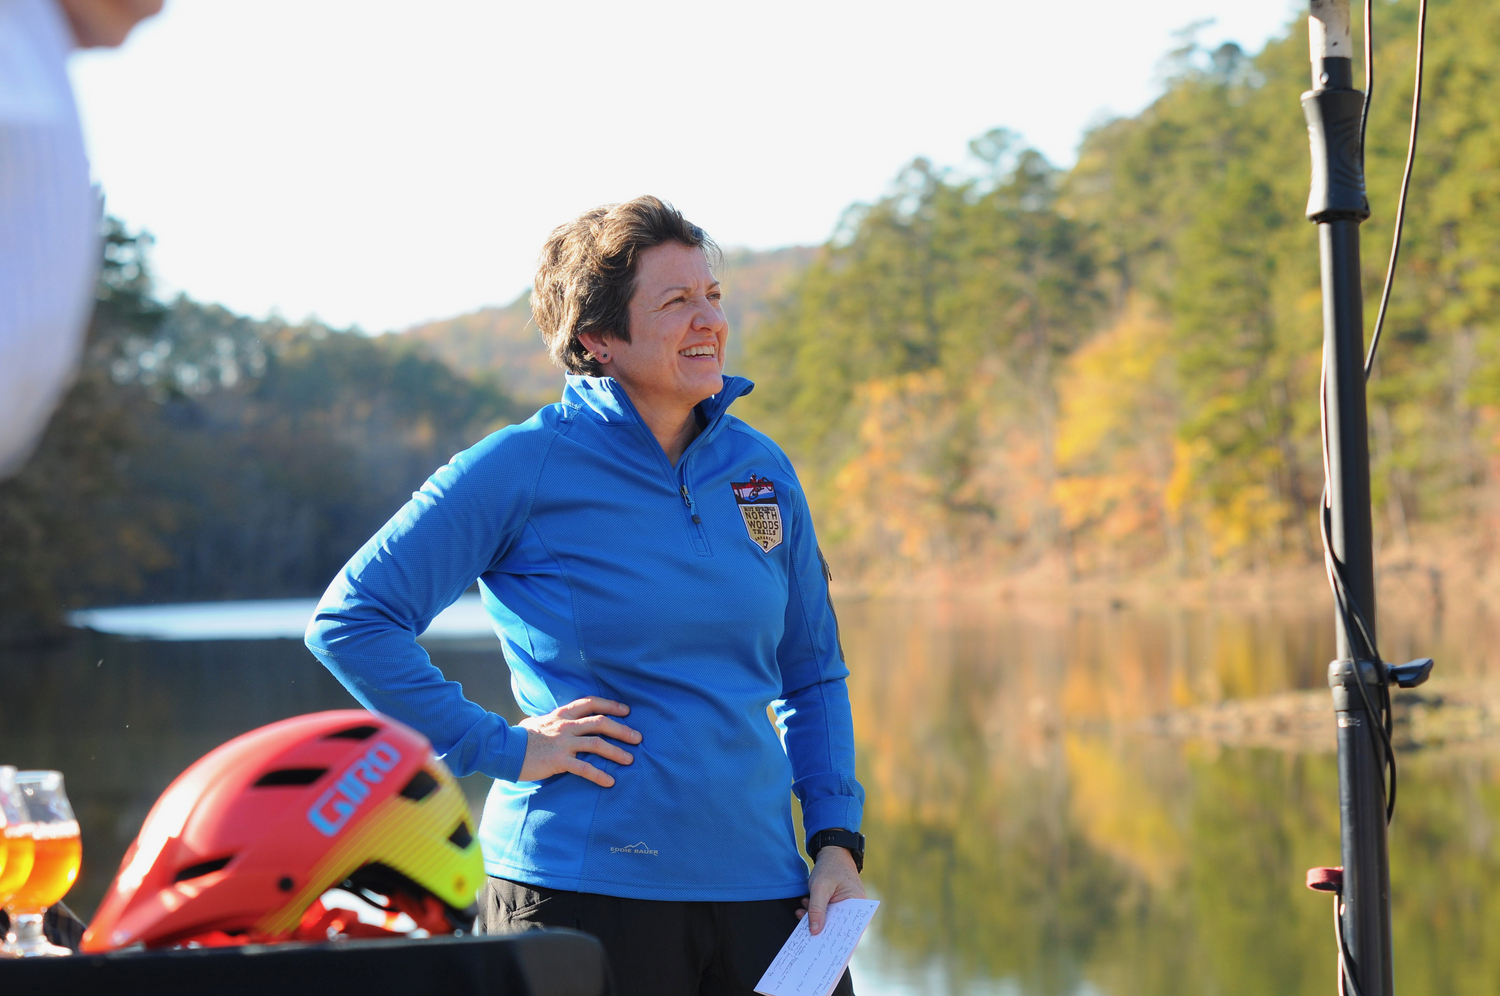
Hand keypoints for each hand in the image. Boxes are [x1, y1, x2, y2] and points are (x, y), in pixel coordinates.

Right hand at [518, 697, 640, 787]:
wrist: (504, 749)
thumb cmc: (521, 738)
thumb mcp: (538, 722)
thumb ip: (552, 720)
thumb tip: (553, 720)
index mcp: (562, 714)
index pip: (591, 703)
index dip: (610, 705)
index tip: (626, 710)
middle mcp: (565, 726)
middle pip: (600, 722)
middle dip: (622, 729)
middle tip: (638, 738)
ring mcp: (563, 743)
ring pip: (596, 744)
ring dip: (616, 752)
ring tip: (630, 759)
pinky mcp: (558, 761)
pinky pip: (584, 768)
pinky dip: (599, 775)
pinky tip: (610, 782)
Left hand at [796, 845, 864, 934]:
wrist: (831, 852)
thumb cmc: (829, 867)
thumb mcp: (820, 887)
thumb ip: (817, 909)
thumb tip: (815, 932)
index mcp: (856, 903)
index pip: (849, 929)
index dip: (837, 941)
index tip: (825, 950)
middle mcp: (854, 907)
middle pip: (838, 926)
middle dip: (821, 929)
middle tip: (807, 938)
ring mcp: (846, 906)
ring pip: (829, 920)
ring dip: (814, 918)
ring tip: (802, 912)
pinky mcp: (837, 904)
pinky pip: (826, 914)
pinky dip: (814, 912)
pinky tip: (803, 907)